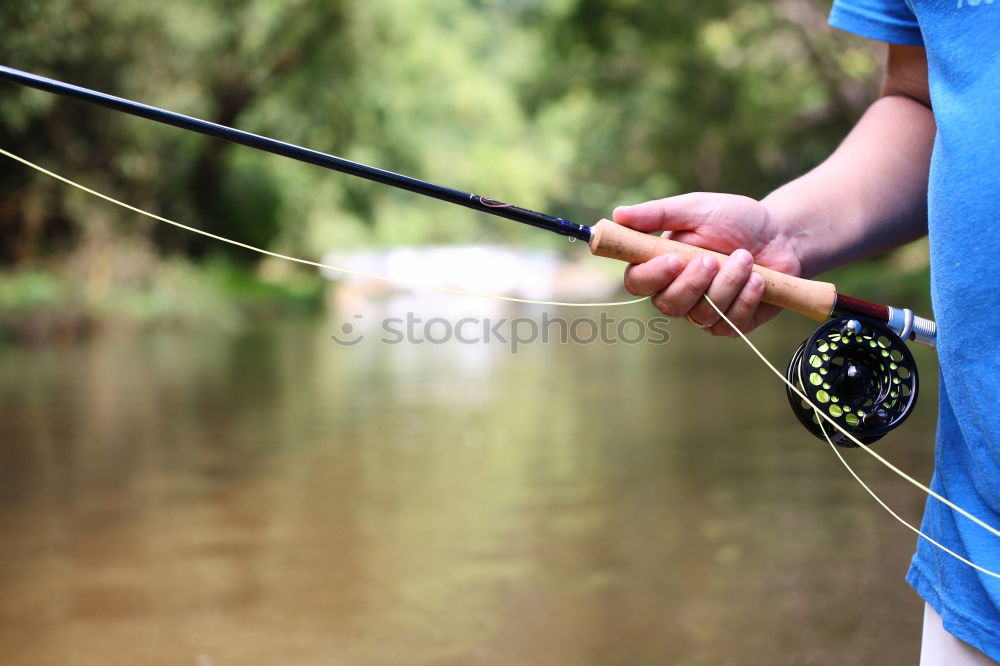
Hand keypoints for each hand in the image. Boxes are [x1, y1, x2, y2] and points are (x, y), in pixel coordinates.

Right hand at [615, 193, 801, 336]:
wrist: (781, 235)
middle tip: (712, 259)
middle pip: (668, 305)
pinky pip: (730, 323)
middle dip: (693, 284)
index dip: (652, 277)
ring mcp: (705, 311)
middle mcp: (678, 292)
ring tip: (746, 257)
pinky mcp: (732, 324)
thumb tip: (618, 214)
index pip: (638, 282)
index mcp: (662, 265)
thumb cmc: (736, 219)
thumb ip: (658, 214)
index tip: (674, 259)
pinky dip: (746, 298)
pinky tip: (758, 279)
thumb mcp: (697, 208)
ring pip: (702, 314)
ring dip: (727, 284)